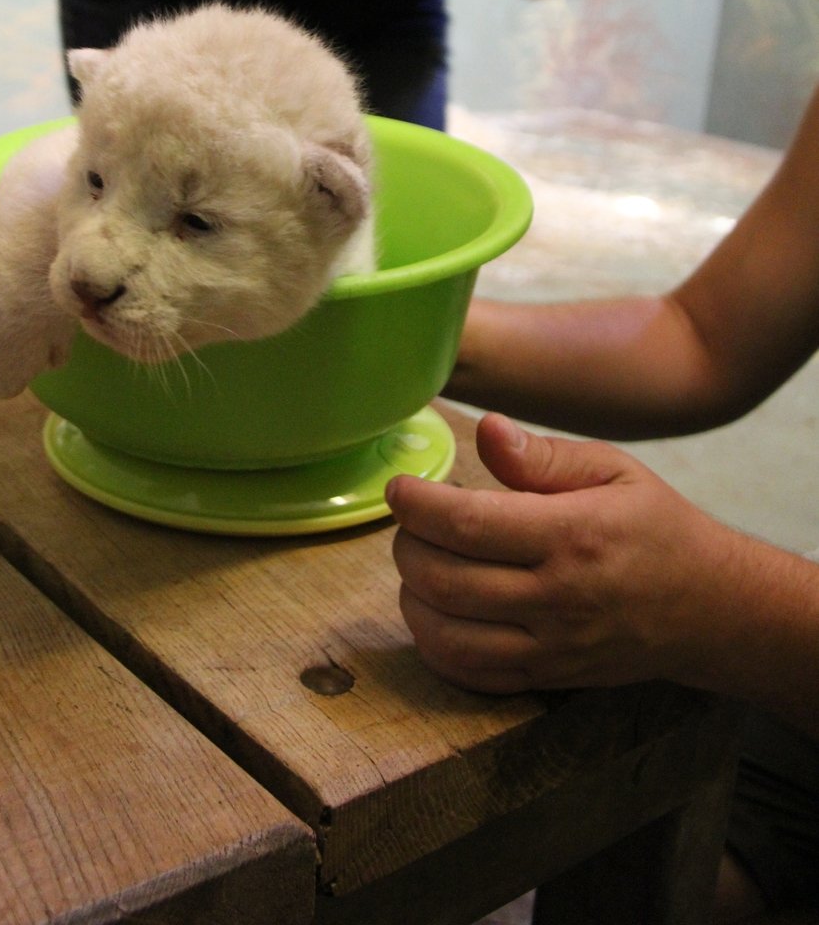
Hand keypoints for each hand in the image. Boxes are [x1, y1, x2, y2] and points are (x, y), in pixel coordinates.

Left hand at [387, 412, 730, 694]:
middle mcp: (559, 598)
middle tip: (410, 522)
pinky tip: (435, 610)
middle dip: (407, 546)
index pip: (468, 525)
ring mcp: (551, 647)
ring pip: (447, 635)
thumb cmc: (656, 527)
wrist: (710, 609)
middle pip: (445, 581)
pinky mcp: (548, 679)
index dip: (417, 505)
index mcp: (573, 535)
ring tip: (420, 562)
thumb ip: (544, 455)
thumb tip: (486, 431)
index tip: (400, 488)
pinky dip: (434, 645)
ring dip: (413, 597)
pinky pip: (470, 675)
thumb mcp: (614, 470)